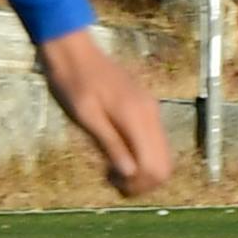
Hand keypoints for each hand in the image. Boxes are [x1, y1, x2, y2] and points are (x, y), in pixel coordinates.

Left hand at [38, 22, 172, 197]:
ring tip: (115, 172)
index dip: (139, 184)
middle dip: (144, 181)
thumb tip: (129, 173)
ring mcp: (151, 109)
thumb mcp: (86, 117)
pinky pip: (154, 141)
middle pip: (165, 163)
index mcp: (136, 117)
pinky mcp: (146, 107)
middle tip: (116, 183)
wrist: (74, 51)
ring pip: (163, 154)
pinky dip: (142, 155)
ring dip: (144, 170)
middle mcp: (150, 114)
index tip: (115, 185)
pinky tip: (119, 155)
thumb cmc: (73, 84)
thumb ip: (110, 144)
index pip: (154, 165)